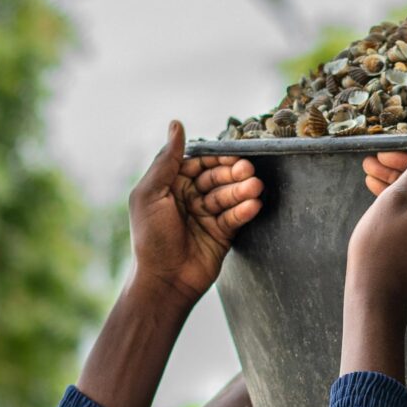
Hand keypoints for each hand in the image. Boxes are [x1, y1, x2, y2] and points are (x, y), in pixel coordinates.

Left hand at [129, 122, 264, 305]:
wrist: (164, 282)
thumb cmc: (150, 239)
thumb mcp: (151, 195)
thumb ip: (166, 160)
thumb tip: (176, 124)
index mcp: (169, 185)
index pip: (198, 162)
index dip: (215, 158)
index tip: (232, 155)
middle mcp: (189, 197)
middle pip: (216, 177)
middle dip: (233, 174)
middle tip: (248, 172)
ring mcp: (206, 215)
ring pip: (229, 195)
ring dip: (243, 190)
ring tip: (255, 187)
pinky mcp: (222, 233)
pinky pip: (236, 216)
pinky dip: (245, 209)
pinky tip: (254, 205)